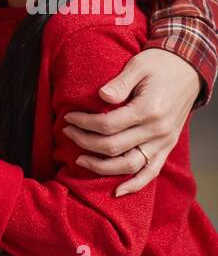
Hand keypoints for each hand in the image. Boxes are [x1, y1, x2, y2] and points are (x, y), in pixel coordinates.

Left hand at [62, 47, 200, 195]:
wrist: (188, 70)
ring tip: (80, 159)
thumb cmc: (160, 64)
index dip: (84, 123)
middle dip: (85, 142)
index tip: (69, 117)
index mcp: (149, 109)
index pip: (108, 124)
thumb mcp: (139, 65)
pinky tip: (117, 191)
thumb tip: (101, 96)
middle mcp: (158, 131)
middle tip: (68, 132)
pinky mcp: (167, 147)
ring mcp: (163, 142)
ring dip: (102, 167)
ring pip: (129, 165)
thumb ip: (120, 82)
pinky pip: (151, 172)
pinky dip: (134, 184)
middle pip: (114, 147)